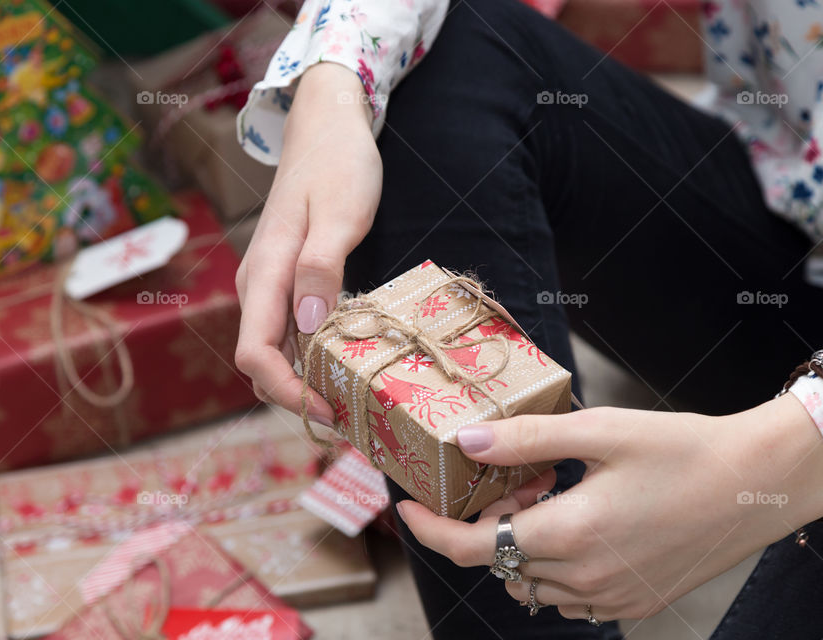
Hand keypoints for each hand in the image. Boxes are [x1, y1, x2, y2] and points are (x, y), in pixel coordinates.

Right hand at [235, 63, 381, 422]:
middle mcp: (257, 285)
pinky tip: (347, 361)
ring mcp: (268, 284)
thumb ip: (320, 269)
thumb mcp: (340, 214)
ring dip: (306, 380)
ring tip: (354, 398)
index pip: (255, 354)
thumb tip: (306, 328)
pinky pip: (289, 330)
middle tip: (350, 416)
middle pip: (260, 361)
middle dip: (297, 396)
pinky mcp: (284, 280)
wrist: (326, 126)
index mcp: (264, 274)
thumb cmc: (338, 165)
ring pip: (275, 349)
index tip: (329, 411)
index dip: (286, 392)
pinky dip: (312, 355)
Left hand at [397, 394, 822, 621]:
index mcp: (570, 532)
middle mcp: (585, 575)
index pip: (471, 548)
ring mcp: (611, 596)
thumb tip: (466, 440)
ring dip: (520, 545)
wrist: (757, 483)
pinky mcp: (634, 602)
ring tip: (550, 497)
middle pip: (498, 562)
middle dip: (486, 523)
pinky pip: (569, 597)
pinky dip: (553, 567)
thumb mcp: (600, 431)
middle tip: (516, 481)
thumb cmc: (682, 449)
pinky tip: (578, 526)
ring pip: (530, 583)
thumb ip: (526, 438)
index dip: (430, 531)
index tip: (407, 508)